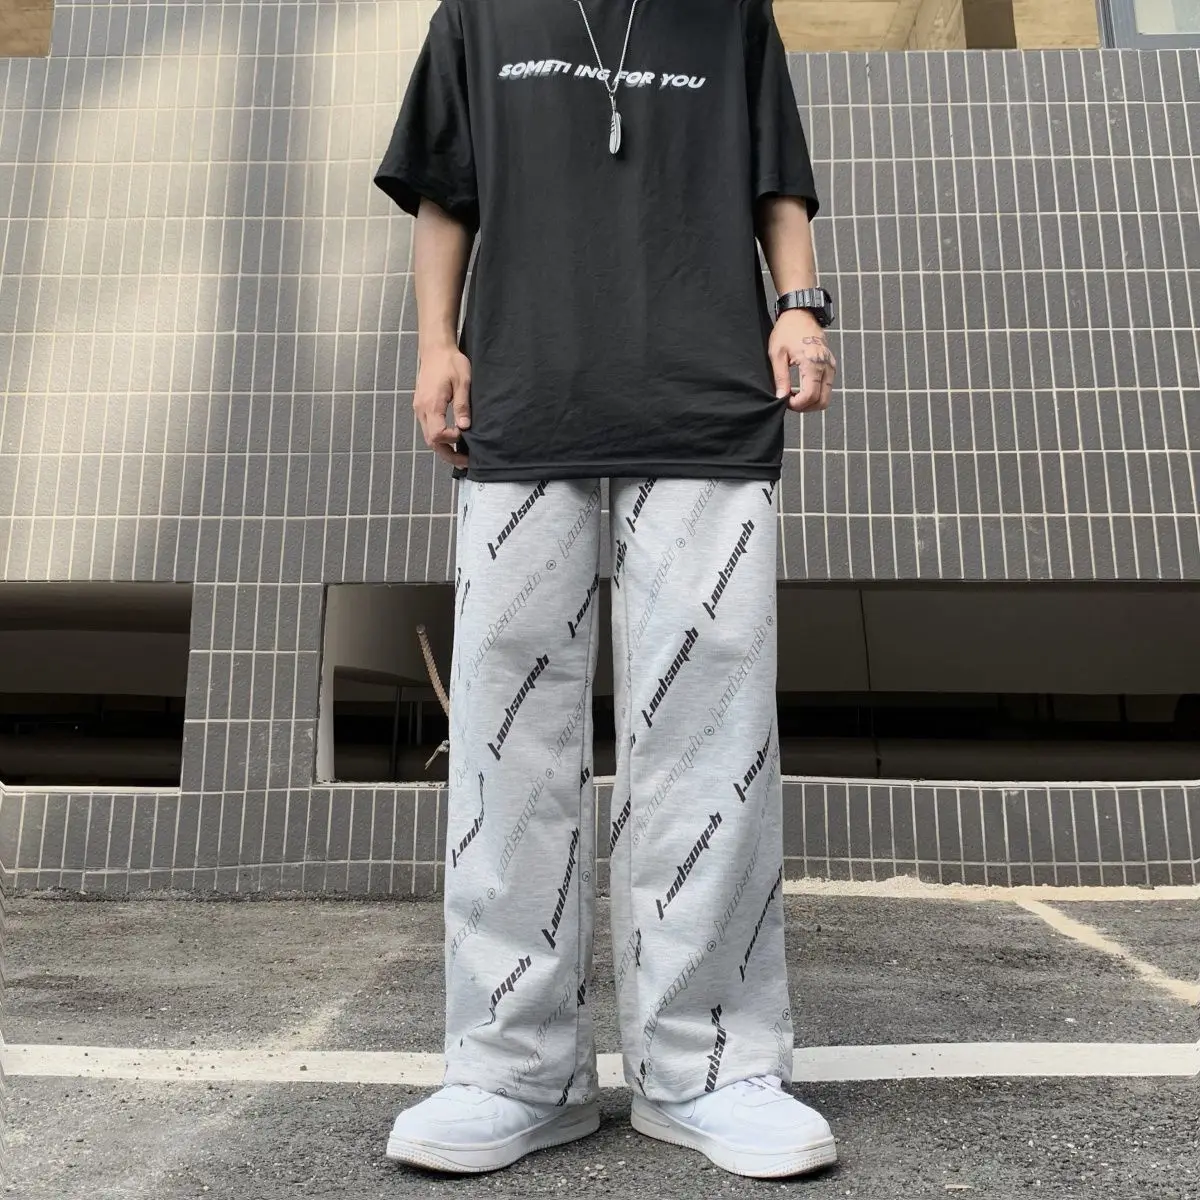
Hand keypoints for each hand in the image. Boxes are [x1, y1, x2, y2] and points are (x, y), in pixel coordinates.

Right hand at [414, 344, 471, 467]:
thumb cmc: (450, 362)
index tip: (467, 434)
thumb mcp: (463, 381)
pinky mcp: (421, 406)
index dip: (452, 440)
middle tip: (466, 462)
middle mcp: (422, 409)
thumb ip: (462, 405)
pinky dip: (440, 438)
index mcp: (431, 404)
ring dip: (444, 448)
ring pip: (429, 437)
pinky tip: (453, 439)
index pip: (438, 435)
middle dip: (448, 454)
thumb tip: (465, 428)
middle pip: (431, 442)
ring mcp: (420, 408)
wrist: (435, 349)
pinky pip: (429, 428)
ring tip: (462, 454)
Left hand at [769, 310, 836, 413]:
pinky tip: (802, 388)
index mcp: (812, 363)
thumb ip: (780, 377)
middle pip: (822, 401)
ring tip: (795, 395)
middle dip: (805, 407)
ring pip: (826, 396)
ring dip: (811, 402)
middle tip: (790, 401)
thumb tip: (781, 397)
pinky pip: (827, 387)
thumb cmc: (787, 330)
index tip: (786, 401)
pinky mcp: (831, 365)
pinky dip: (816, 393)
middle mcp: (826, 366)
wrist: (800, 313)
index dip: (797, 405)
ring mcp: (831, 365)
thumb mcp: (777, 354)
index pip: (810, 396)